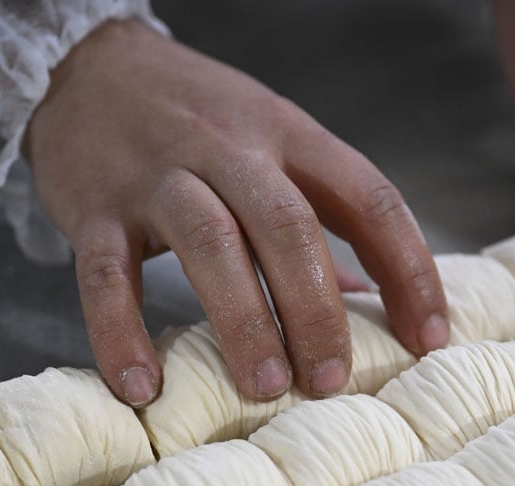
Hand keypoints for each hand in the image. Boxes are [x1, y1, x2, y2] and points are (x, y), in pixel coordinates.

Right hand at [26, 20, 448, 406]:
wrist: (87, 68)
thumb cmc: (195, 119)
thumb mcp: (269, 142)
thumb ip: (317, 215)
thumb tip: (370, 300)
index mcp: (289, 135)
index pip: (369, 198)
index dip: (409, 268)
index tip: (428, 337)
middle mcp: (230, 149)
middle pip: (288, 226)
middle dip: (318, 309)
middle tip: (332, 381)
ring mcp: (160, 175)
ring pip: (211, 244)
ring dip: (244, 321)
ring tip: (266, 388)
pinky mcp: (95, 206)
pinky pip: (106, 275)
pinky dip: (122, 333)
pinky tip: (143, 388)